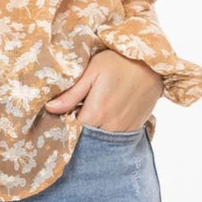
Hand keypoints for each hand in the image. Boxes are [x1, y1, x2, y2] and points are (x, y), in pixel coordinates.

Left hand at [44, 49, 163, 130]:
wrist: (152, 62)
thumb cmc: (118, 61)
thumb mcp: (91, 72)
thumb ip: (71, 94)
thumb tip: (49, 108)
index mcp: (96, 112)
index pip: (73, 130)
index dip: (65, 123)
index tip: (63, 113)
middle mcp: (111, 126)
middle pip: (87, 137)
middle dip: (79, 129)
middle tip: (76, 112)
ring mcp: (125, 129)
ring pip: (102, 140)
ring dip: (94, 130)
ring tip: (92, 112)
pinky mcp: (135, 127)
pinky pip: (116, 137)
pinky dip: (108, 131)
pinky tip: (106, 115)